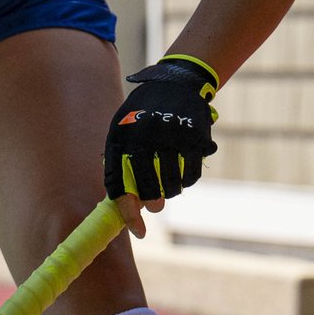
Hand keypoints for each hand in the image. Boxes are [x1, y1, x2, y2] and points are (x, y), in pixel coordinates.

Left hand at [104, 54, 218, 236]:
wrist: (175, 83)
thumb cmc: (143, 113)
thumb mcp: (121, 129)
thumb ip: (119, 162)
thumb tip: (125, 202)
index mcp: (120, 138)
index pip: (119, 185)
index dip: (128, 212)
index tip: (139, 230)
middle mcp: (144, 138)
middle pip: (148, 189)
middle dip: (153, 204)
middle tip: (156, 206)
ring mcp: (170, 138)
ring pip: (172, 184)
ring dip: (171, 192)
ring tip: (169, 187)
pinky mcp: (194, 138)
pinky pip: (191, 174)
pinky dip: (187, 181)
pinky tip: (183, 175)